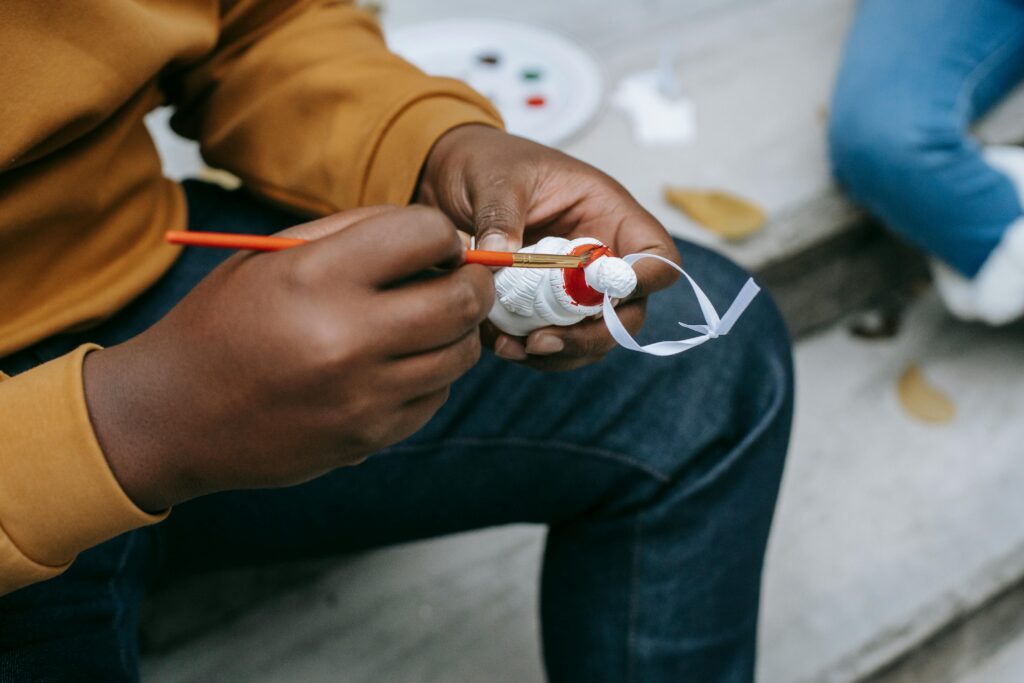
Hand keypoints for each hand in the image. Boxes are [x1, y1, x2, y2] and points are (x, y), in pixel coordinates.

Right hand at [83, 206, 492, 510]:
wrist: (174, 415)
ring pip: (459, 353)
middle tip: (462, 279)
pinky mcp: (369, 437)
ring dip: (457, 331)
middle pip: (461, 300)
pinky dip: (432, 374)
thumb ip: (353, 233)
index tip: (433, 245)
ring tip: (429, 321)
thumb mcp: (271, 256)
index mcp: (315, 277)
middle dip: (473, 282)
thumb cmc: (224, 321)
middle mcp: (345, 338)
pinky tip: (401, 363)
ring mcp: (362, 395)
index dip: (440, 234)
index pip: (424, 234)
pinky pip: (436, 396)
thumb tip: (436, 235)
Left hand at [418, 124, 679, 371]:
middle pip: (628, 312)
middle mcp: (600, 256)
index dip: (646, 280)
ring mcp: (574, 287)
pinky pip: (553, 342)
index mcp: (607, 214)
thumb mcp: (493, 179)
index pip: (656, 255)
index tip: (608, 295)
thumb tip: (500, 257)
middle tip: (541, 341)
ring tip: (510, 348)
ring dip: (558, 352)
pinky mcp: (543, 309)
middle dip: (591, 335)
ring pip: (591, 337)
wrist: (448, 177)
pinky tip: (497, 343)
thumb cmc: (486, 162)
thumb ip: (500, 215)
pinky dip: (530, 353)